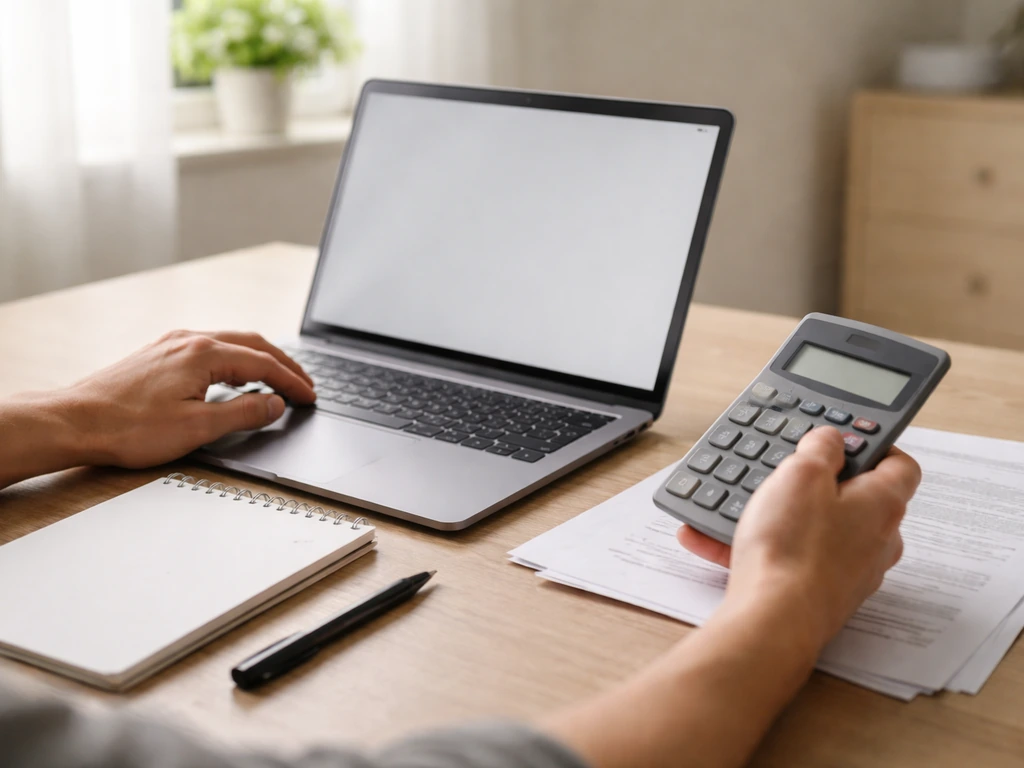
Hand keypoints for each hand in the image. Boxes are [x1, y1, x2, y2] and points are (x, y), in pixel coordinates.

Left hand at [56, 330, 315, 468]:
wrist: (74, 421)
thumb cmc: (128, 427)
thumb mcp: (197, 428)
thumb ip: (243, 414)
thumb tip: (275, 404)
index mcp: (204, 353)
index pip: (264, 363)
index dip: (292, 381)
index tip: (310, 396)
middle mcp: (190, 340)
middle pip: (253, 344)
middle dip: (284, 364)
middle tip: (305, 384)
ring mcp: (172, 344)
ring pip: (231, 343)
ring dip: (261, 359)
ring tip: (279, 378)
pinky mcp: (159, 353)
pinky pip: (210, 348)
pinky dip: (236, 359)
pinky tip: (236, 375)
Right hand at [679, 426, 920, 651]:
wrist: (774, 621)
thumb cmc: (794, 549)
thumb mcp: (802, 474)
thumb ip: (821, 448)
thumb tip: (831, 439)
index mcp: (883, 504)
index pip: (900, 464)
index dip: (874, 446)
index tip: (844, 439)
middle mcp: (877, 540)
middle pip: (856, 499)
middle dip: (819, 484)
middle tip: (787, 471)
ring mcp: (850, 572)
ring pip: (817, 531)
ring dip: (781, 516)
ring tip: (738, 505)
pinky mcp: (820, 594)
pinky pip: (790, 559)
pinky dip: (758, 547)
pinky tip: (713, 537)